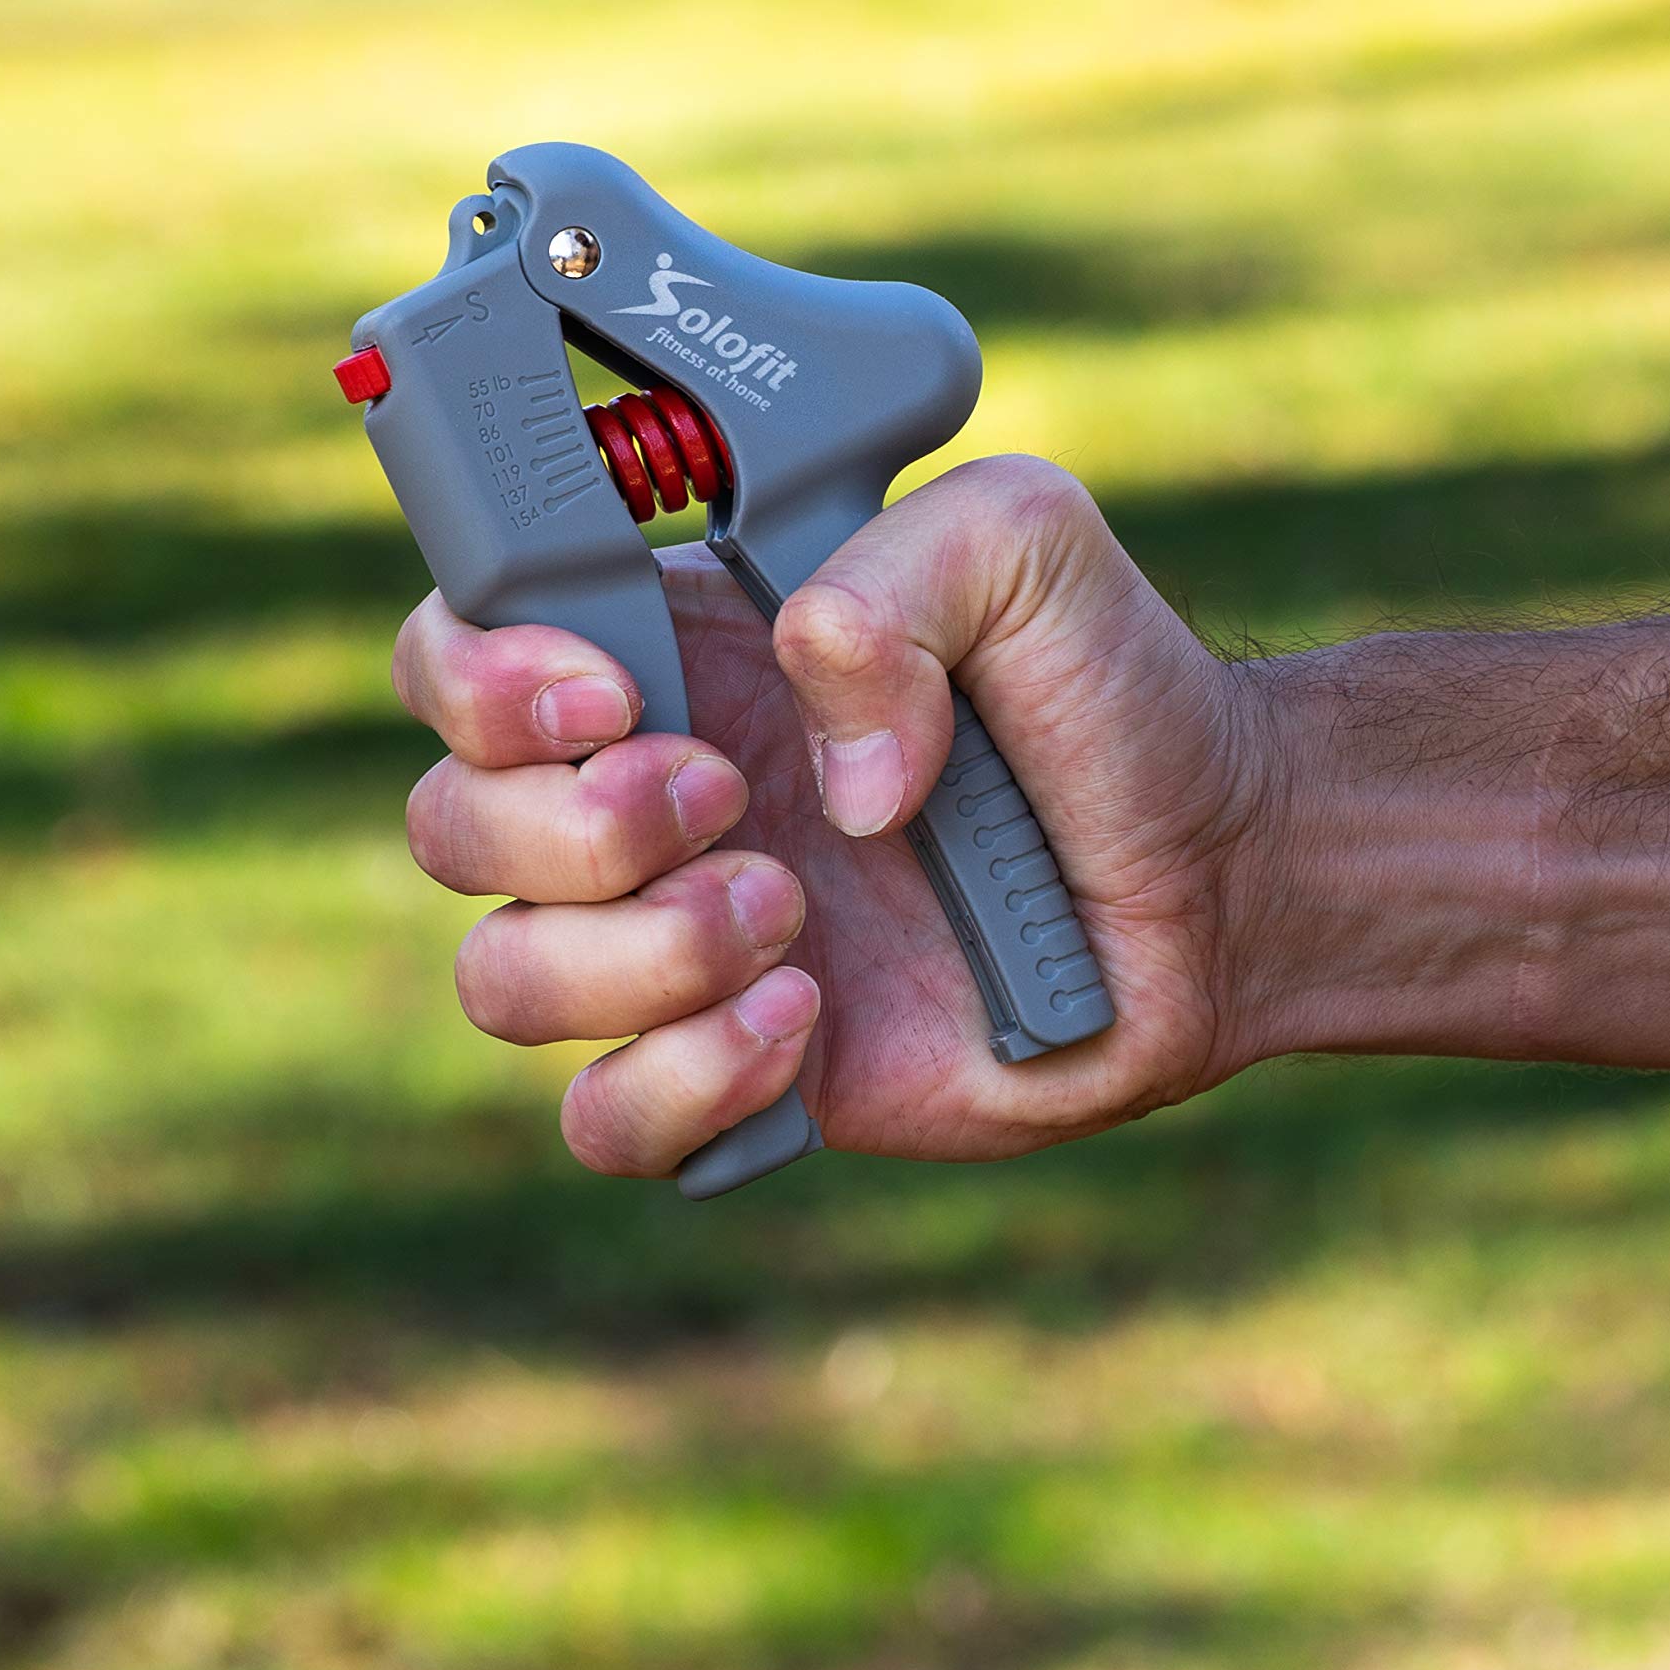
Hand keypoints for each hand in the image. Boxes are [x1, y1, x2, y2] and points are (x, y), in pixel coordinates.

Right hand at [394, 458, 1267, 1174]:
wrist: (1215, 879)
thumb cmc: (1116, 699)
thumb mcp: (1027, 548)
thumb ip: (895, 571)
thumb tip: (820, 767)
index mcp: (681, 654)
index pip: (460, 654)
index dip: (482, 679)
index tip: (610, 692)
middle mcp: (653, 799)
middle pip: (454, 826)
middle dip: (573, 825)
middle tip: (735, 799)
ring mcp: (684, 943)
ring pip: (505, 980)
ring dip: (637, 953)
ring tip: (796, 916)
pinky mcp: (743, 1073)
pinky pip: (606, 1120)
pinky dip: (682, 1081)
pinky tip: (809, 1023)